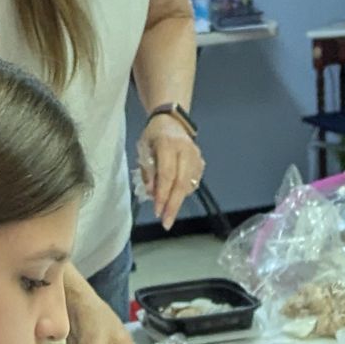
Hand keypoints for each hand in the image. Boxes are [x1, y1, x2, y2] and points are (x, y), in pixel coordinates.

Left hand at [138, 114, 204, 228]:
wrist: (172, 121)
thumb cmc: (154, 136)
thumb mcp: (143, 148)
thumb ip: (147, 170)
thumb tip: (151, 193)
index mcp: (168, 143)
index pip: (167, 174)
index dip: (162, 194)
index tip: (157, 212)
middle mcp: (185, 149)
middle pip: (181, 182)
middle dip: (173, 205)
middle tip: (166, 223)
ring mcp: (196, 156)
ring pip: (189, 184)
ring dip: (177, 200)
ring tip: (167, 209)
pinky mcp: (201, 162)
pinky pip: (193, 182)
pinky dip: (183, 192)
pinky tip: (175, 195)